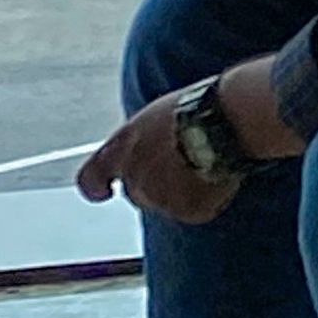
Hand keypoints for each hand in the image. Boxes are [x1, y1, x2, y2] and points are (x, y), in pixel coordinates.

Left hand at [76, 89, 242, 225]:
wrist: (227, 120)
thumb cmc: (196, 108)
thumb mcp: (154, 117)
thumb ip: (138, 141)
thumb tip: (142, 152)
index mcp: (120, 149)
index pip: (90, 178)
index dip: (95, 187)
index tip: (102, 192)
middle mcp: (134, 176)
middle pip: (136, 191)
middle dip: (153, 183)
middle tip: (182, 164)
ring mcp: (160, 197)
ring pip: (166, 202)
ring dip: (181, 190)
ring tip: (206, 163)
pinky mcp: (188, 209)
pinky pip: (195, 209)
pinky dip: (206, 198)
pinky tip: (218, 175)